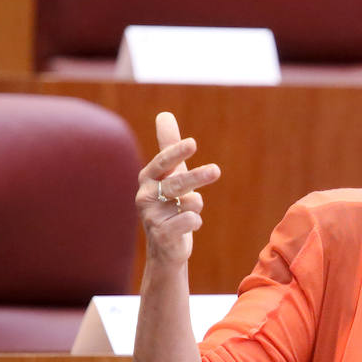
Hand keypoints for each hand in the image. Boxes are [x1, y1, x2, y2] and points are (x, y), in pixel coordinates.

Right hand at [136, 112, 221, 267]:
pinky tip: (186, 226)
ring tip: (187, 210)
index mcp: (147, 178)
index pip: (163, 162)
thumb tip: (164, 114)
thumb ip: (168, 146)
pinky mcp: (162, 235)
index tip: (192, 143)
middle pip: (178, 182)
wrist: (165, 247)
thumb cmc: (169, 204)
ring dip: (195, 206)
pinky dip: (195, 221)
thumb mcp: (170, 174)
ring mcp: (151, 216)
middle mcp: (145, 196)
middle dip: (198, 177)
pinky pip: (191, 220)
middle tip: (216, 171)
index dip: (176, 152)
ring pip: (189, 203)